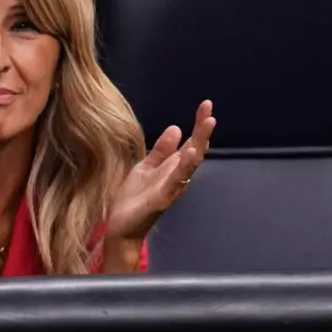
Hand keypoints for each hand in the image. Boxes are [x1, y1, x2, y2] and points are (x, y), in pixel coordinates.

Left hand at [105, 100, 215, 242]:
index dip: (198, 124)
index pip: (190, 142)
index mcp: (173, 167)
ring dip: (199, 144)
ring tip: (207, 125)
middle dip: (203, 130)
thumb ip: (161, 150)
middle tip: (210, 110)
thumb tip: (176, 127)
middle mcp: (177, 176)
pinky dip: (184, 166)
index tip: (206, 105)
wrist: (122, 226)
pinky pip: (176, 180)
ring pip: (191, 163)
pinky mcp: (163, 197)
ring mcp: (172, 187)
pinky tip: (189, 153)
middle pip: (195, 149)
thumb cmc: (134, 198)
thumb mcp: (146, 167)